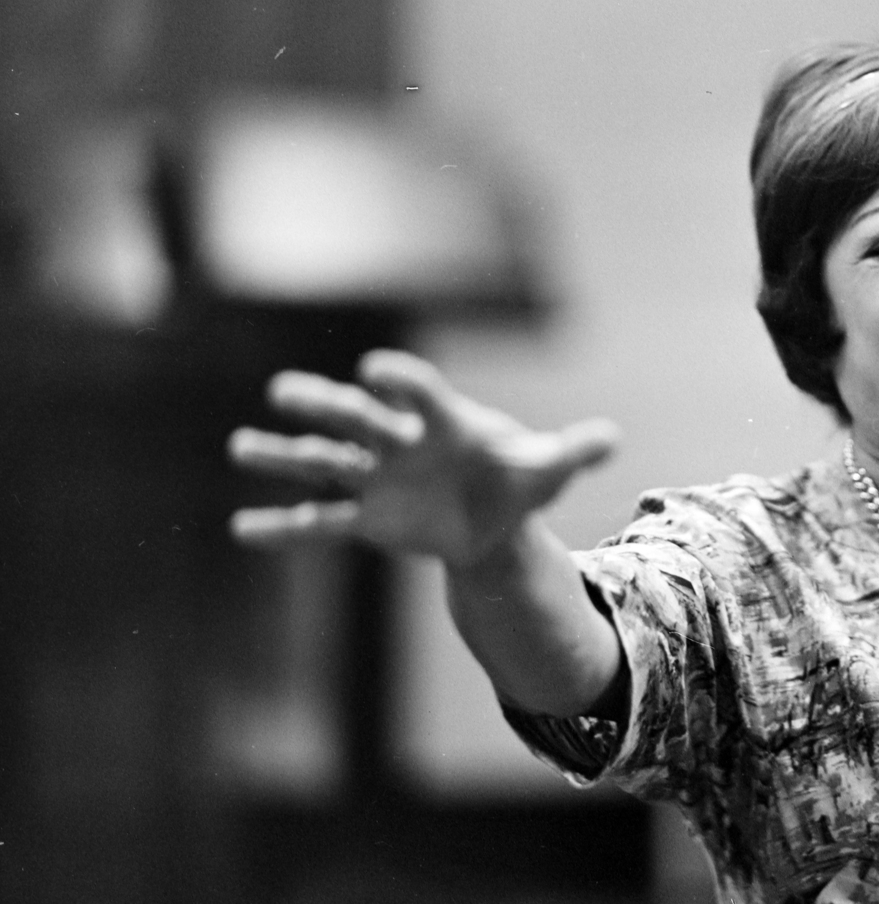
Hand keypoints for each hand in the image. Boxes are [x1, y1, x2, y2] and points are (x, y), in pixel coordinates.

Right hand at [229, 349, 616, 567]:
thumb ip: (573, 452)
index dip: (400, 383)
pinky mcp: (367, 518)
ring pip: (325, 462)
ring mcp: (377, 479)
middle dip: (323, 406)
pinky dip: (285, 528)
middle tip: (282, 392)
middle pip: (356, 419)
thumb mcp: (547, 469)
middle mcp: (400, 443)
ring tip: (241, 446)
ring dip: (284, 455)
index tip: (375, 373)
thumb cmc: (515, 479)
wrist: (491, 515)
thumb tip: (613, 439)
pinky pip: (320, 521)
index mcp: (442, 422)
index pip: (418, 394)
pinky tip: (243, 530)